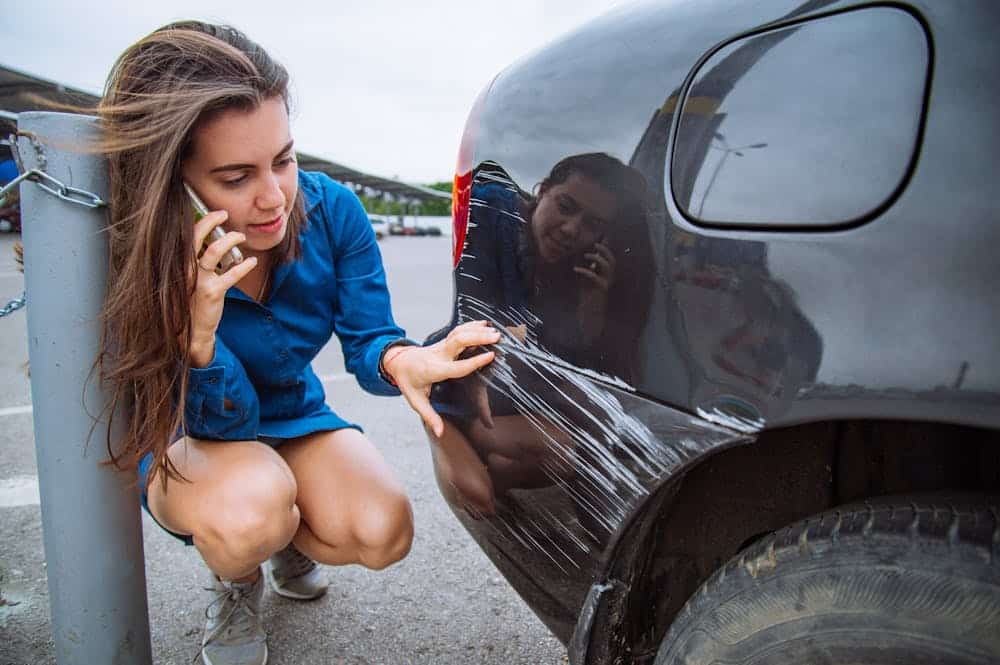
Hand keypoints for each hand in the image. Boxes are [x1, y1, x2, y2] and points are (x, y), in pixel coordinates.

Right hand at [188, 210, 256, 366]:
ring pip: (215, 252)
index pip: (187, 236)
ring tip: (241, 236)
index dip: (201, 221)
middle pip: (197, 237)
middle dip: (212, 222)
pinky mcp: (212, 292)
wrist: (190, 331)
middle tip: (224, 214)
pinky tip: (252, 262)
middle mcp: (185, 269)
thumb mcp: (188, 279)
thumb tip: (210, 242)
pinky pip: (231, 274)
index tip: (215, 214)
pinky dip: (244, 266)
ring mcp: (198, 280)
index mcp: (179, 264)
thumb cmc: (190, 302)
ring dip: (230, 240)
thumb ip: (195, 262)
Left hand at [385, 320, 500, 436]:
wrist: (396, 361)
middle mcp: (438, 355)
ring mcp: (440, 346)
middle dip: (478, 338)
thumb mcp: (416, 401)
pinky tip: (484, 324)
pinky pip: (458, 331)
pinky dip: (471, 325)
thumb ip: (429, 416)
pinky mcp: (443, 341)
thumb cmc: (408, 382)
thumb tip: (440, 433)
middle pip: (459, 342)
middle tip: (497, 338)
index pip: (457, 366)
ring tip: (496, 332)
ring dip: (477, 331)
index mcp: (434, 370)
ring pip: (459, 334)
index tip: (491, 356)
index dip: (474, 361)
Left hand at [572, 241, 615, 341]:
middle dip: (605, 249)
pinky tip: (576, 269)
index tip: (601, 236)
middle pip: (612, 260)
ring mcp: (606, 283)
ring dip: (597, 257)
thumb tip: (578, 255)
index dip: (606, 247)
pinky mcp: (601, 290)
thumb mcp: (584, 280)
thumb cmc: (587, 297)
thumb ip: (585, 268)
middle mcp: (609, 277)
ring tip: (586, 253)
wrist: (590, 314)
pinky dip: (585, 271)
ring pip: (608, 266)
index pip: (609, 258)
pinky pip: (595, 277)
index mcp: (606, 274)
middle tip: (595, 243)